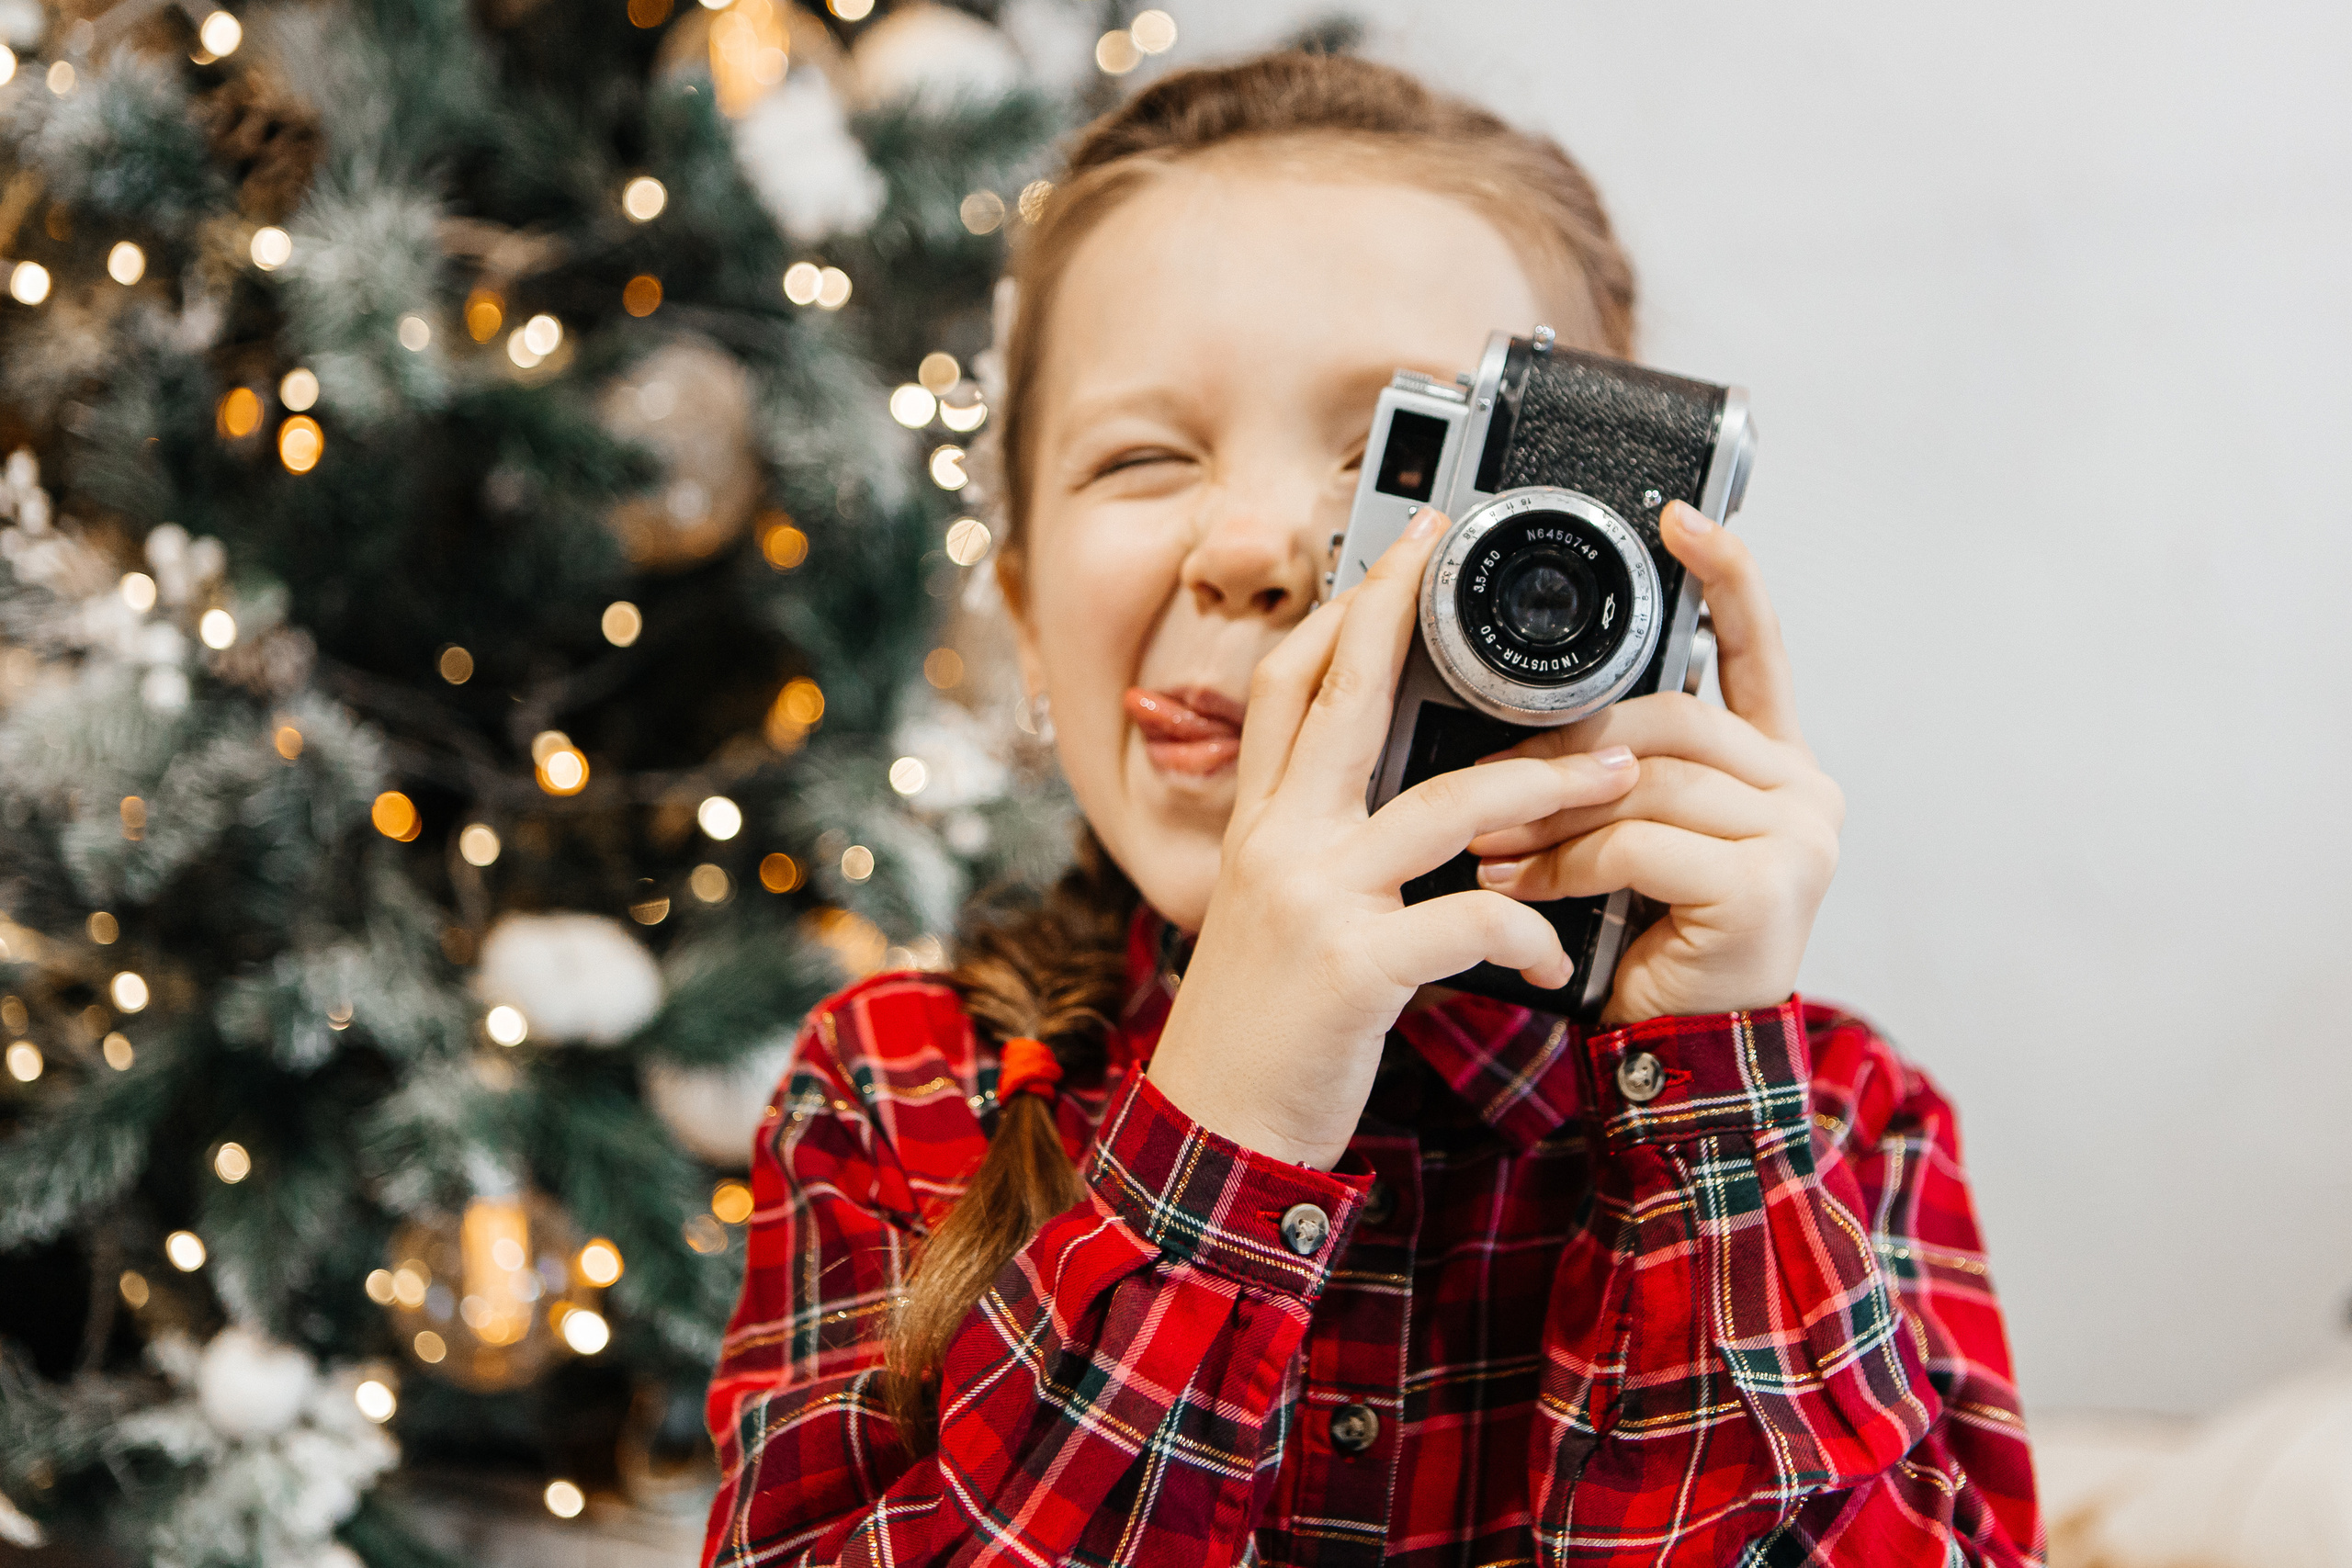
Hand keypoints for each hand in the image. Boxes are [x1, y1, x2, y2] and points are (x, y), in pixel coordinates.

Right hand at [1146, 510, 1641, 1168]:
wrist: (1219, 1132)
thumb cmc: (1263, 1028)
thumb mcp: (1271, 918)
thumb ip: (1317, 851)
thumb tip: (1378, 802)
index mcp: (1260, 829)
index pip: (1285, 692)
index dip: (1335, 618)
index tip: (1386, 561)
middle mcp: (1278, 847)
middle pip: (1340, 702)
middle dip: (1394, 616)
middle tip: (1444, 552)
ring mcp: (1314, 901)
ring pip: (1442, 807)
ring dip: (1541, 785)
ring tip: (1616, 769)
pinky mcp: (1356, 968)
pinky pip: (1471, 921)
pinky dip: (1529, 931)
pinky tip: (1552, 958)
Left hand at [1467, 501, 1842, 1025]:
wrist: (1674, 1056)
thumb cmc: (1645, 945)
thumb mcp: (1630, 840)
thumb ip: (1621, 772)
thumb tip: (1536, 721)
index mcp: (1776, 765)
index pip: (1758, 651)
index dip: (1726, 578)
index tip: (1679, 517)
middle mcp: (1803, 792)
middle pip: (1668, 718)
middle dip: (1562, 751)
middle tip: (1484, 781)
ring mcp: (1797, 839)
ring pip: (1643, 781)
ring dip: (1547, 812)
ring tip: (1487, 842)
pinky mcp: (1765, 887)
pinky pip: (1636, 841)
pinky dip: (1564, 863)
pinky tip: (1522, 887)